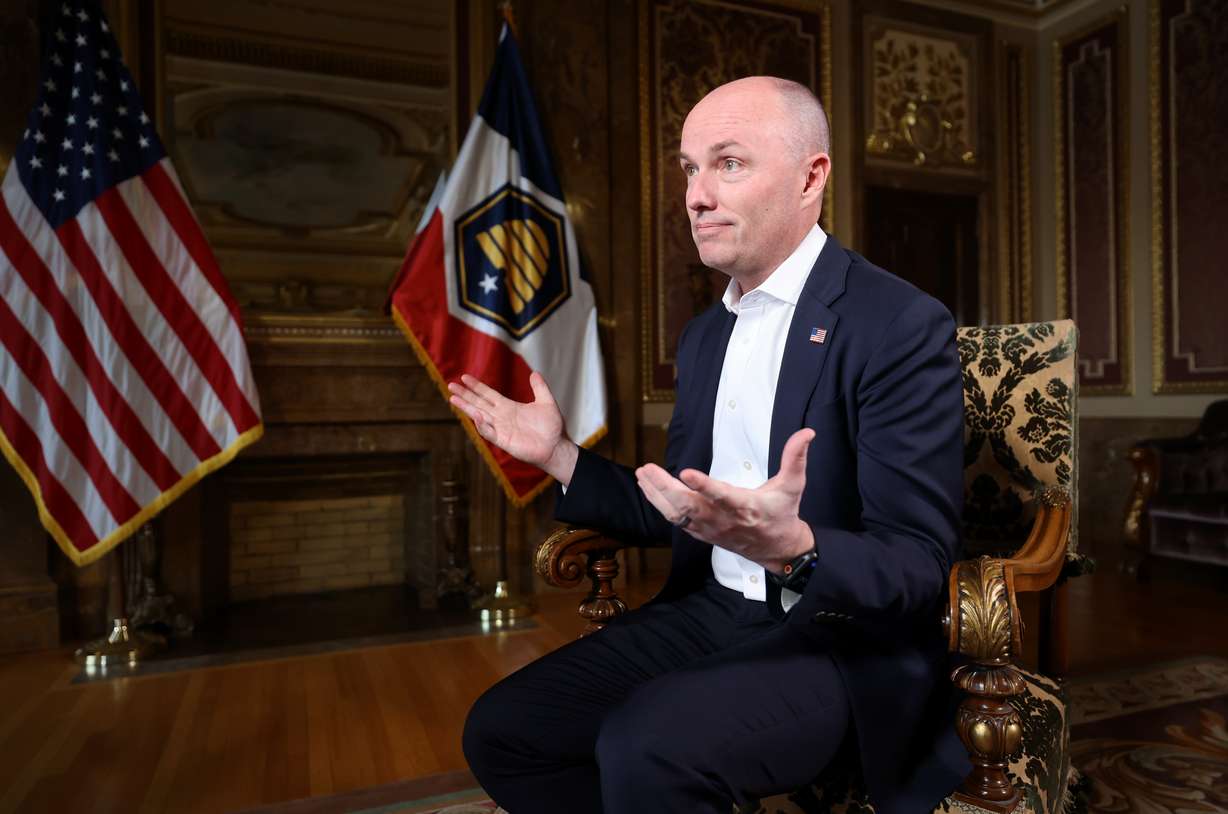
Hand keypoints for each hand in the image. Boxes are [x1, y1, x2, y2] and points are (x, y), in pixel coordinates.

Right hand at [448, 372, 578, 485]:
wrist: (557, 447)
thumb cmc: (552, 428)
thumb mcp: (547, 402)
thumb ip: (540, 388)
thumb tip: (535, 372)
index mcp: (509, 407)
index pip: (488, 394)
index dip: (476, 386)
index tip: (464, 377)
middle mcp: (501, 417)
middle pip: (479, 403)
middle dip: (465, 395)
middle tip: (450, 385)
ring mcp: (501, 429)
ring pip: (479, 416)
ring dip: (466, 408)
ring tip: (453, 398)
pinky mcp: (504, 441)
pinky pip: (489, 433)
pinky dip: (481, 425)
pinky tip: (475, 416)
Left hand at [635, 428, 816, 572]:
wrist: (777, 549)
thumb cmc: (782, 514)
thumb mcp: (793, 485)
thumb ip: (796, 457)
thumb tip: (806, 433)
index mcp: (745, 506)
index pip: (721, 496)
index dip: (703, 486)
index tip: (686, 473)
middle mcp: (723, 519)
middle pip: (688, 506)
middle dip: (665, 488)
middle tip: (649, 469)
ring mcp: (710, 528)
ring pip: (677, 514)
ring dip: (657, 495)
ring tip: (643, 474)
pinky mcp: (702, 533)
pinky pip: (676, 520)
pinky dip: (660, 504)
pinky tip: (648, 488)